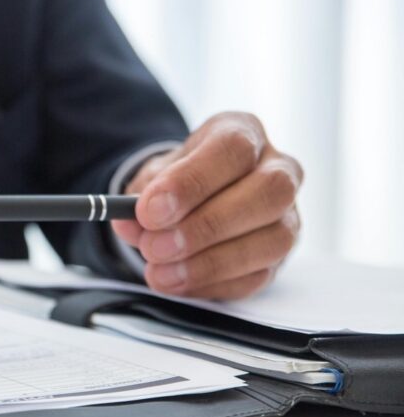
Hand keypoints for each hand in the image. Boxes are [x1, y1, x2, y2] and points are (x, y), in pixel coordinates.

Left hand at [111, 112, 302, 299]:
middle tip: (153, 247)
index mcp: (244, 133)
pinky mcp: (279, 256)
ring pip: (272, 240)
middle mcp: (279, 169)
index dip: (191, 182)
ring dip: (209, 263)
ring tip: (160, 272)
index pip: (233, 149)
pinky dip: (212, 283)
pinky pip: (259, 276)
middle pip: (268, 192)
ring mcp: (288, 214)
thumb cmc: (177, 181)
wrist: (191, 198)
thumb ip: (140, 196)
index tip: (148, 211)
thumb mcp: (153, 177)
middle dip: (205, 226)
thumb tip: (129, 222)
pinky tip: (178, 282)